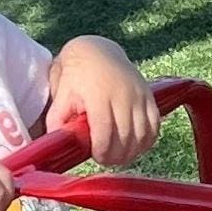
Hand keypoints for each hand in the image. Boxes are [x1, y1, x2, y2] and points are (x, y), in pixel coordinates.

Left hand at [47, 37, 161, 166]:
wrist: (97, 50)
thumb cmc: (75, 74)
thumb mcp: (61, 93)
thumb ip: (57, 119)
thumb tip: (56, 144)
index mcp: (98, 95)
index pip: (105, 132)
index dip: (102, 151)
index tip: (96, 157)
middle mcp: (122, 95)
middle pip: (125, 137)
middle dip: (116, 156)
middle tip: (106, 160)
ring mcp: (139, 96)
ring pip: (142, 135)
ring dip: (132, 152)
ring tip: (120, 156)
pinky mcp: (149, 96)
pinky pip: (154, 126)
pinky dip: (147, 141)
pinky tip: (135, 146)